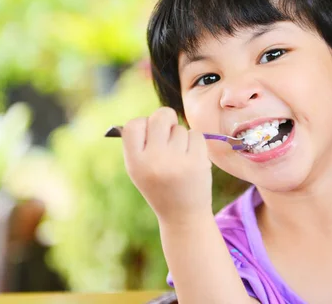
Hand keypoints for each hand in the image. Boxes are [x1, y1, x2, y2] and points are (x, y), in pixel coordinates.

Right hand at [120, 107, 212, 223]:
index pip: (134, 125)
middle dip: (166, 119)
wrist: (182, 215)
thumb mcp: (139, 169)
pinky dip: (195, 142)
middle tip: (168, 131)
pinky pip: (195, 134)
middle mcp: (154, 161)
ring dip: (181, 136)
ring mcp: (177, 161)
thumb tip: (149, 117)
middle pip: (160, 117)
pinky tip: (191, 158)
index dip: (143, 123)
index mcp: (135, 162)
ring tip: (178, 156)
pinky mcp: (197, 162)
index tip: (149, 131)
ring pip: (180, 128)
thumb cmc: (158, 186)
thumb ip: (139, 144)